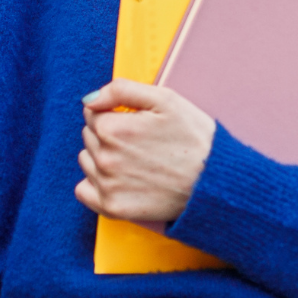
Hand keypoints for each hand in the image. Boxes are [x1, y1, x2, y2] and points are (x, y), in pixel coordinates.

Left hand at [74, 78, 216, 223]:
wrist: (214, 181)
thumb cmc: (194, 137)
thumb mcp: (166, 99)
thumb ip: (121, 90)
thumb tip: (89, 100)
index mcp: (113, 128)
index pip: (92, 113)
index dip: (115, 114)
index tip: (137, 123)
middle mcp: (105, 158)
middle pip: (89, 136)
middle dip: (108, 134)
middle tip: (141, 141)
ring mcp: (107, 185)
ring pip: (87, 160)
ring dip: (102, 157)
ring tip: (135, 160)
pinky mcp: (112, 208)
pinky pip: (83, 191)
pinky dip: (95, 184)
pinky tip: (120, 180)